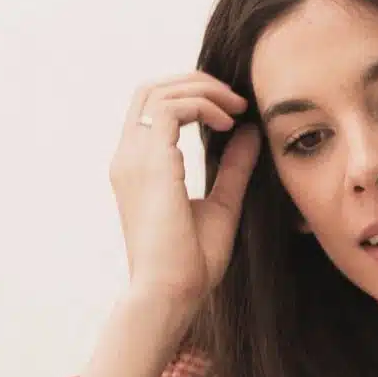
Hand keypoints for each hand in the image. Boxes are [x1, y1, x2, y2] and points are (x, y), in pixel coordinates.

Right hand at [109, 73, 261, 315]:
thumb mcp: (221, 204)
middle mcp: (128, 157)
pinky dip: (202, 105)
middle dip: (197, 83)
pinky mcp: (149, 163)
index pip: (152, 108)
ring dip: (203, 91)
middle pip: (151, 89)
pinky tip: (228, 126)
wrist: (171, 293)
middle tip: (237, 101)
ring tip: (237, 111)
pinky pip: (169, 108)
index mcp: (138, 167)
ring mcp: (133, 158)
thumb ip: (233, 167)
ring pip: (158, 91)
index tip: (231, 112)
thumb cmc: (191, 262)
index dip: (191, 96)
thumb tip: (249, 132)